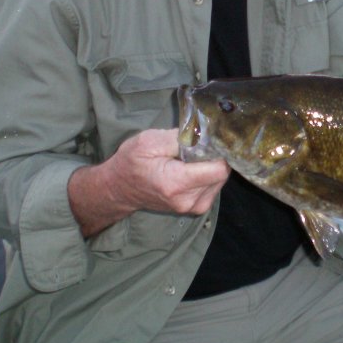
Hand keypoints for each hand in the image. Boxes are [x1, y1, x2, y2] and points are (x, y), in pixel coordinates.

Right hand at [68, 128, 229, 237]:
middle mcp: (189, 199)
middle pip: (221, 173)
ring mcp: (194, 206)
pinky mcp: (197, 207)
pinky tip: (191, 168)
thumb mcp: (148, 141)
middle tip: (196, 147)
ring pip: (219, 179)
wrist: (120, 189)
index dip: (218, 151)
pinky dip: (207, 174)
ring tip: (189, 159)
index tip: (210, 139)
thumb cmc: (131, 163)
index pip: (219, 169)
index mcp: (176, 183)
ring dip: (209, 165)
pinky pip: (214, 185)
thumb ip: (178, 138)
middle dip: (213, 157)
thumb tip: (204, 135)